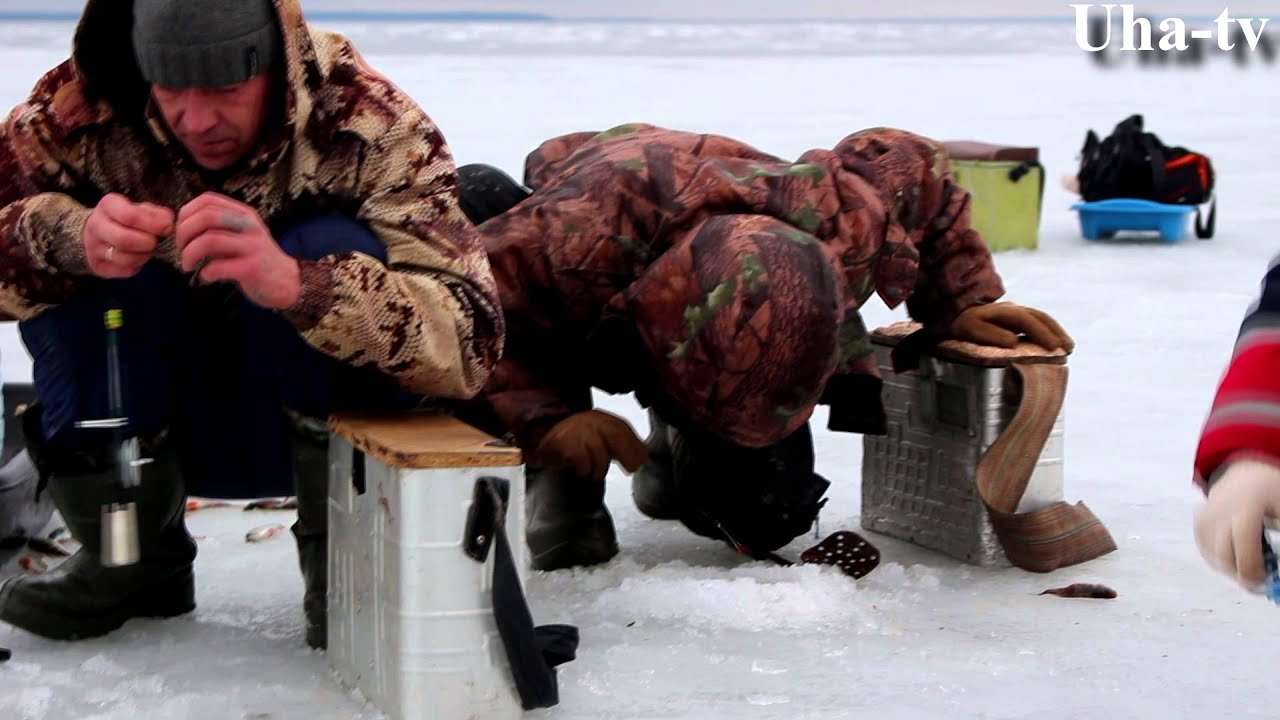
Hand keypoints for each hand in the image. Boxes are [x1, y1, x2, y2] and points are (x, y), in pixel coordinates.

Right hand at [83, 193, 174, 277]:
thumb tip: (167, 225)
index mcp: (108, 206)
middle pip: (123, 239)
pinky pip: (123, 271)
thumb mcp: (140, 209)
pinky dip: (137, 266)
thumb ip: (156, 214)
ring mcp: (93, 247)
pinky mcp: (97, 265)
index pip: (130, 216)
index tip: (167, 228)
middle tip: (155, 242)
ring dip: (143, 256)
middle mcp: (95, 225)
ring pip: (123, 258)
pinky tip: (139, 258)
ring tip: (148, 250)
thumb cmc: (126, 219)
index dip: (153, 224)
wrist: (99, 232)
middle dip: (147, 243)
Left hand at [175, 192, 300, 308]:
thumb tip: (182, 228)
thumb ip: (218, 227)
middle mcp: (249, 226)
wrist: (286, 282)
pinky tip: (206, 277)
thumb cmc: (255, 258)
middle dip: (184, 234)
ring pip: (209, 241)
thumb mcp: (241, 234)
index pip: (208, 200)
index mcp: (244, 214)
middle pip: (206, 217)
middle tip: (181, 250)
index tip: (182, 232)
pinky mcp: (252, 268)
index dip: (186, 214)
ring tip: (187, 266)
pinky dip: (204, 273)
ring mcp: (252, 246)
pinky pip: (218, 267)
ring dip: (189, 254)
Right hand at [532, 410, 648, 480]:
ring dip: (600, 468)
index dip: (634, 443)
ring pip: (599, 452)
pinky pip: (583, 461)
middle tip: (631, 469)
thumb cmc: (572, 443)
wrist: (539, 440)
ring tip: (595, 473)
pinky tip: (581, 470)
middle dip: (627, 452)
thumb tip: (641, 456)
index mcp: (599, 418)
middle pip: (615, 433)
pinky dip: (585, 470)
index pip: (621, 427)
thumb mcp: (595, 438)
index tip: (641, 459)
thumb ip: (615, 444)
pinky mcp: (565, 443)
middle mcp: (589, 420)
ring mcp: (577, 430)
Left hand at [950, 302, 1074, 352]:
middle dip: (1055, 332)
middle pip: (1039, 317)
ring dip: (1055, 331)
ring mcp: (1014, 313)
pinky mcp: (1014, 320)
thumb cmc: (961, 324)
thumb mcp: (971, 330)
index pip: (1027, 321)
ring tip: (1067, 347)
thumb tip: (1014, 341)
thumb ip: (991, 335)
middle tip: (1068, 349)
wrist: (953, 314)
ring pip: (1040, 319)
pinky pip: (1035, 323)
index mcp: (1002, 311)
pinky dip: (1048, 332)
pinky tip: (1054, 343)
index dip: (1041, 333)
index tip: (1054, 347)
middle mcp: (1012, 309)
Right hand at [1195, 458, 1279, 591]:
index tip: (1262, 580)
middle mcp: (1220, 510)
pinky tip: (1232, 557)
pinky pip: (1205, 549)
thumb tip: (1277, 569)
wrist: (1247, 473)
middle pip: (1223, 552)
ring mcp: (1205, 516)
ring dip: (1229, 568)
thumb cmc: (1270, 491)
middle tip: (1257, 582)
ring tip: (1247, 567)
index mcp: (1246, 505)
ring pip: (1211, 554)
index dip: (1250, 564)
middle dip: (1239, 572)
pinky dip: (1218, 559)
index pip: (1243, 539)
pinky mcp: (1198, 522)